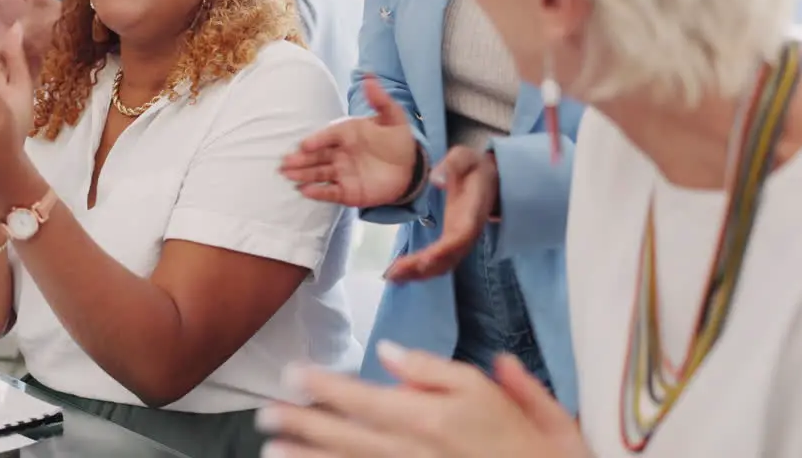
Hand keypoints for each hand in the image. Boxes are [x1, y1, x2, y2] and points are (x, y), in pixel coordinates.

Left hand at [258, 344, 588, 457]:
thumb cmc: (537, 444)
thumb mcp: (497, 391)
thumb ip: (439, 371)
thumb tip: (393, 354)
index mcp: (431, 418)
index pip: (361, 398)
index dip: (323, 386)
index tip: (291, 374)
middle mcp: (413, 454)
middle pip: (344, 437)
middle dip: (301, 424)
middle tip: (264, 415)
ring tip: (273, 451)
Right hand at [280, 75, 417, 206]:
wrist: (411, 168)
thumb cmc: (398, 141)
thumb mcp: (393, 118)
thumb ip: (380, 101)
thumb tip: (369, 76)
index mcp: (347, 134)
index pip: (328, 136)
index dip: (317, 140)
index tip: (304, 145)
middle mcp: (341, 153)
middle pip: (317, 156)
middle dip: (301, 159)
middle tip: (285, 162)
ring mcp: (343, 173)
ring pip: (319, 173)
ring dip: (303, 174)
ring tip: (288, 175)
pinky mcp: (348, 192)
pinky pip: (331, 192)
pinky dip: (318, 192)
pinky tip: (305, 191)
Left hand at [385, 147, 497, 281]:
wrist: (491, 179)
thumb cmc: (474, 167)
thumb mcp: (465, 157)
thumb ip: (453, 164)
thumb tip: (436, 180)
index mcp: (471, 214)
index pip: (459, 238)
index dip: (442, 252)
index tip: (422, 260)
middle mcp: (466, 233)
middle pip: (447, 258)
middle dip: (421, 268)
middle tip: (393, 273)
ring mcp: (459, 241)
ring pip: (442, 265)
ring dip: (417, 274)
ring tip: (391, 276)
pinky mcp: (451, 243)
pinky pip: (438, 262)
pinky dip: (419, 271)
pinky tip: (399, 273)